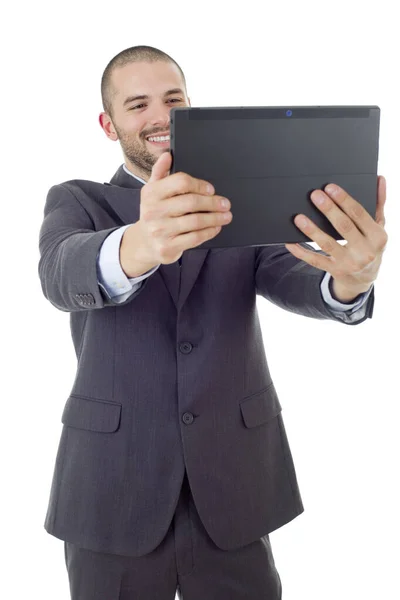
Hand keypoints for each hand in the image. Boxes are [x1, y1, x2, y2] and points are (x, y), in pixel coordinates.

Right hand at [135, 152, 231, 265]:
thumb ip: (160, 172)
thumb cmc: (154, 213)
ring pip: (195, 221)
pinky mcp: (167, 247)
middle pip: (191, 202)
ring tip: (226, 216)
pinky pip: (194, 238)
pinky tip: (216, 228)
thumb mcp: (152, 191)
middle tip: (226, 204)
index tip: (211, 190)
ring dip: (215, 218)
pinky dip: (209, 232)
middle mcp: (153, 211)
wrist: (144, 243)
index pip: (180, 182)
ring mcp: (160, 230)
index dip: (199, 185)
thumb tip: (167, 155)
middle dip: (213, 203)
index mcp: (151, 193)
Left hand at [285, 177, 387, 299]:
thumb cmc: (370, 245)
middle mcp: (365, 251)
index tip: (330, 187)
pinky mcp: (334, 271)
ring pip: (327, 244)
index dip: (344, 200)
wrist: (364, 277)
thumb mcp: (379, 226)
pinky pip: (315, 260)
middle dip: (328, 209)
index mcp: (377, 236)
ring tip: (299, 217)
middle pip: (343, 227)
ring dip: (312, 230)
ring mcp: (349, 263)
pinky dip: (301, 251)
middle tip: (315, 195)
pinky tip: (290, 242)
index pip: (359, 214)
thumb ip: (378, 203)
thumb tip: (378, 179)